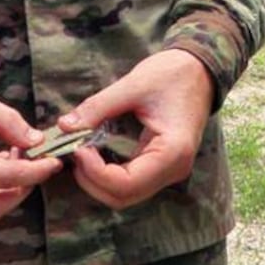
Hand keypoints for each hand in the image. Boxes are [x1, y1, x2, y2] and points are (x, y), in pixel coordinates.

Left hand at [59, 49, 215, 209]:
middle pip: (124, 196)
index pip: (126, 184)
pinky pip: (131, 182)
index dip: (95, 172)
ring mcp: (169, 171)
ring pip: (126, 194)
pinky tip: (95, 154)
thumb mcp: (133, 85)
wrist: (200, 68)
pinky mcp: (162, 166)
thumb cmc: (172, 73)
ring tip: (83, 152)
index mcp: (173, 152)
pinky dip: (108, 175)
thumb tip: (64, 126)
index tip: (78, 147)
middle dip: (92, 180)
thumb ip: (98, 107)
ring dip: (98, 180)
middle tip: (75, 151)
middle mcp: (174, 170)